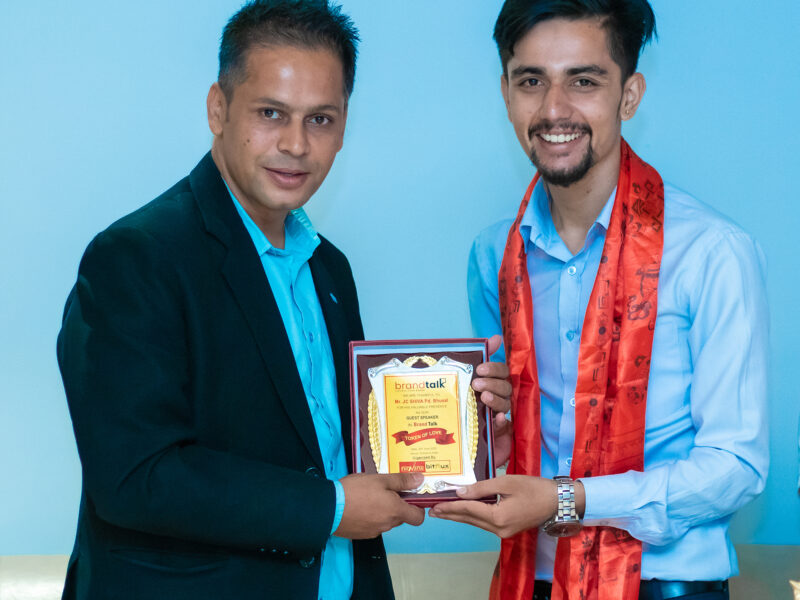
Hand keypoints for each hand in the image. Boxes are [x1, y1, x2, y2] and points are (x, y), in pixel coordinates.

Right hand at [334, 473, 424, 538]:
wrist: (328, 508)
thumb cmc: (356, 491)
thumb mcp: (380, 479)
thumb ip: (401, 480)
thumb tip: (420, 479)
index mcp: (395, 511)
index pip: (418, 518)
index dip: (417, 507)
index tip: (410, 496)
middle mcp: (388, 525)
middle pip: (401, 517)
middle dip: (397, 505)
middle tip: (384, 491)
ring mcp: (374, 531)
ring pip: (386, 521)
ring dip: (383, 511)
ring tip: (368, 497)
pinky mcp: (362, 535)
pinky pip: (373, 526)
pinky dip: (371, 517)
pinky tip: (359, 506)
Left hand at [430, 475, 583, 538]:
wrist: (557, 502)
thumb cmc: (533, 488)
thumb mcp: (506, 482)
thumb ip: (481, 488)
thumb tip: (460, 492)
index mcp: (498, 517)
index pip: (468, 510)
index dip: (450, 507)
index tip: (434, 505)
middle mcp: (498, 529)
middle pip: (469, 520)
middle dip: (450, 515)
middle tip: (432, 512)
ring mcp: (503, 532)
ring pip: (476, 523)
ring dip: (459, 517)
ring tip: (442, 512)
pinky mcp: (507, 530)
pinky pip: (484, 523)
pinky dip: (472, 517)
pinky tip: (463, 513)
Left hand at [472, 335, 511, 465]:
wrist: (459, 446)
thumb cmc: (463, 412)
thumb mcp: (464, 385)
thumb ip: (476, 360)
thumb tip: (496, 337)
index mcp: (492, 385)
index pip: (501, 372)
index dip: (494, 368)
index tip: (479, 368)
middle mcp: (499, 399)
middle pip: (505, 386)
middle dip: (492, 383)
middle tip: (476, 384)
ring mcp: (501, 416)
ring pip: (505, 404)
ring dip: (496, 399)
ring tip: (484, 398)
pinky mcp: (501, 435)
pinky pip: (506, 426)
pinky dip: (503, 421)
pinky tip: (498, 419)